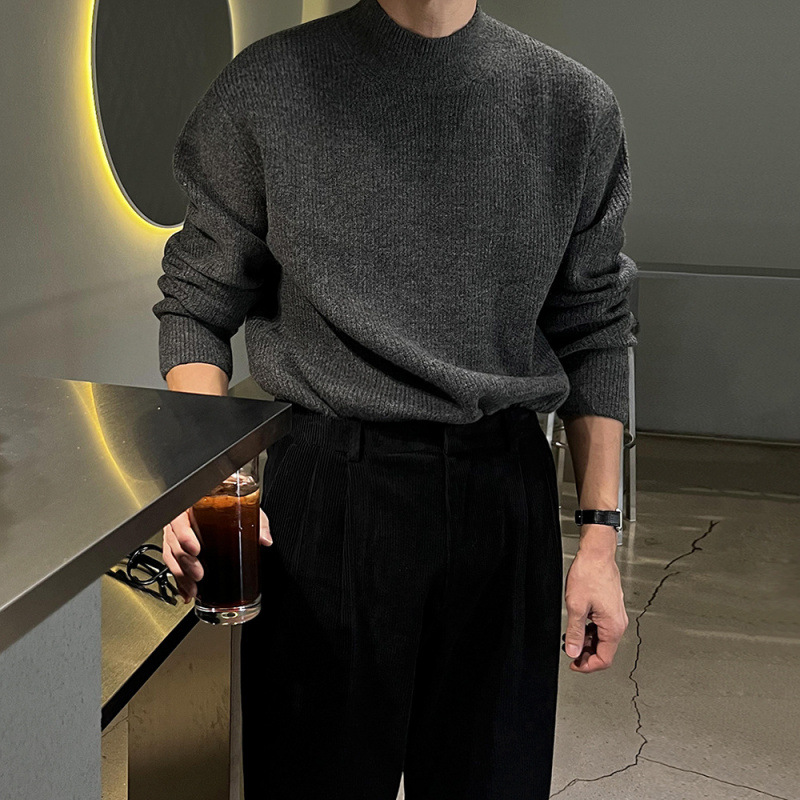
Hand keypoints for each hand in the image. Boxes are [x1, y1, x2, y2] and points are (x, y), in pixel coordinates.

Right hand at [162, 506, 271, 603]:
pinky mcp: (178, 549)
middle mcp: (181, 520)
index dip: (184, 535)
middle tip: (199, 573)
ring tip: (193, 589)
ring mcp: (177, 534)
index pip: (180, 519)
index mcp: (192, 505)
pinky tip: (187, 591)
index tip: (195, 549)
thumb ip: (257, 522)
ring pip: (171, 556)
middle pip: (174, 541)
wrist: (223, 503)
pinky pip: (173, 565)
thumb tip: (265, 539)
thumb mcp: (245, 508)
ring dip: (181, 576)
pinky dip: (180, 581)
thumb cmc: (231, 503)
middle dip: (185, 562)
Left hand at [562, 544, 628, 672]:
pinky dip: (590, 630)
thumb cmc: (589, 574)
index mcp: (613, 626)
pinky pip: (601, 627)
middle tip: (569, 650)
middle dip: (586, 654)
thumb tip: (573, 652)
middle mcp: (618, 622)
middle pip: (604, 650)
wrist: (597, 554)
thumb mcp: (575, 606)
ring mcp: (615, 615)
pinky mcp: (610, 608)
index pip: (604, 659)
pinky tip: (578, 624)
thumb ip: (575, 632)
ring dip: (587, 642)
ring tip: (570, 636)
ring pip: (602, 639)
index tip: (573, 664)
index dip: (587, 666)